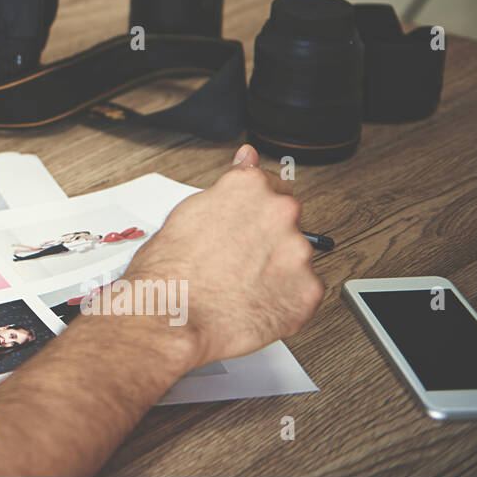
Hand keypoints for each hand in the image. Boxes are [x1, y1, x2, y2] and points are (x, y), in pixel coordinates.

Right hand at [120, 144, 323, 367]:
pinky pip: (302, 292)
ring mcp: (298, 253)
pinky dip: (283, 300)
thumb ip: (229, 186)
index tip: (250, 220)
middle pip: (286, 220)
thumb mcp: (188, 212)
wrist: (171, 317)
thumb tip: (246, 159)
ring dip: (276, 270)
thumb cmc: (169, 270)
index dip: (256, 207)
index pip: (270, 183)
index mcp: (249, 188)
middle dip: (267, 238)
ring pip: (295, 258)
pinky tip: (253, 303)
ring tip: (240, 287)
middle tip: (237, 260)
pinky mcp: (307, 291)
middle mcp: (280, 213)